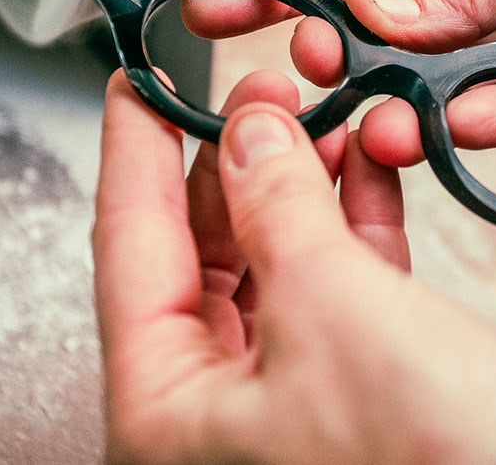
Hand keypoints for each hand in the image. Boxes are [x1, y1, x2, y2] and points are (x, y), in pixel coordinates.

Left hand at [92, 70, 495, 464]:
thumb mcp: (334, 310)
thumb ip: (280, 209)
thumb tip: (249, 135)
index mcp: (169, 412)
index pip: (130, 247)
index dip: (133, 149)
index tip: (137, 83)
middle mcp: (217, 411)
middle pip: (203, 252)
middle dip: (234, 161)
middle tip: (255, 89)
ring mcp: (288, 399)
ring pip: (275, 261)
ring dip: (301, 185)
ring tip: (318, 114)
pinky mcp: (356, 387)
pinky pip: (334, 284)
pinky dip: (350, 222)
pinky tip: (365, 168)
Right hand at [183, 0, 495, 165]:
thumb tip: (378, 8)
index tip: (219, 6)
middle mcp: (481, 5)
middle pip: (382, 39)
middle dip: (336, 54)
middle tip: (306, 64)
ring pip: (433, 94)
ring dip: (397, 105)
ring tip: (368, 113)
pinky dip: (473, 126)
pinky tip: (450, 121)